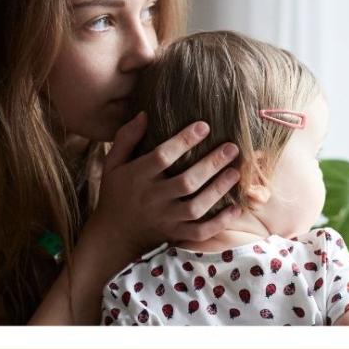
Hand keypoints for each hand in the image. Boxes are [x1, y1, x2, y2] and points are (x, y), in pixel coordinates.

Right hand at [92, 111, 242, 256]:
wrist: (113, 234)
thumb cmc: (116, 192)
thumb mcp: (113, 163)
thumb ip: (127, 138)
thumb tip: (144, 114)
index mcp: (137, 177)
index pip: (162, 156)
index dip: (184, 141)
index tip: (204, 126)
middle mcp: (152, 199)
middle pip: (186, 182)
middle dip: (211, 164)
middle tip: (231, 148)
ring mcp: (165, 219)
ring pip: (196, 208)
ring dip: (218, 190)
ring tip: (236, 172)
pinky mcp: (174, 234)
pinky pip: (199, 232)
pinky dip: (219, 223)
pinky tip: (236, 208)